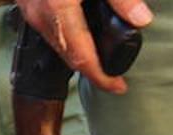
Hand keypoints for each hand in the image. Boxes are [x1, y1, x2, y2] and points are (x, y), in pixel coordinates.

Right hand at [15, 0, 150, 93]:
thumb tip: (142, 19)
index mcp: (59, 8)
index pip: (82, 57)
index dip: (101, 77)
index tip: (120, 88)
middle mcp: (41, 15)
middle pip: (68, 57)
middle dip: (92, 72)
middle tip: (114, 80)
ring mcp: (32, 10)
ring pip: (58, 45)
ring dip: (79, 57)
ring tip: (101, 63)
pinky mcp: (29, 3)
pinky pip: (50, 31)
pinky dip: (68, 40)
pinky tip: (82, 37)